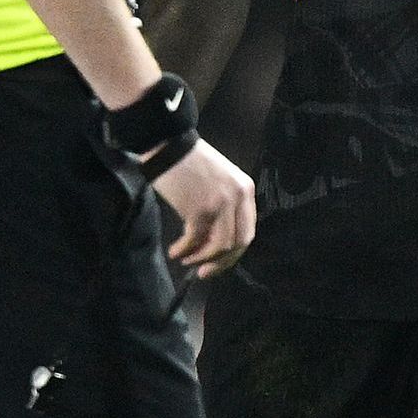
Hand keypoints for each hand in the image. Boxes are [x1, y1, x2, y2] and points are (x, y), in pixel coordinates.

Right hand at [152, 135, 256, 274]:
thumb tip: (216, 242)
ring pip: (219, 246)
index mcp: (245, 191)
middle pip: (237, 243)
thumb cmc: (189, 164)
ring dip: (201, 258)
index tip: (218, 262)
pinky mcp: (199, 209)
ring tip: (186, 260)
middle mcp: (238, 198)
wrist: (169, 146)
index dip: (233, 253)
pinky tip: (175, 251)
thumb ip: (226, 206)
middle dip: (221, 262)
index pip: (247, 231)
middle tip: (203, 272)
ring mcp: (220, 204)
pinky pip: (195, 240)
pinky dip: (184, 250)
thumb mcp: (220, 182)